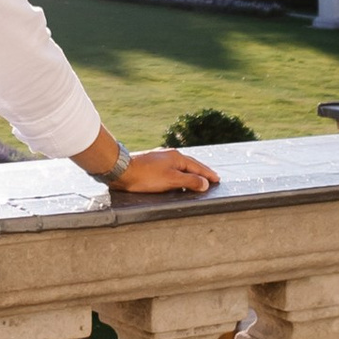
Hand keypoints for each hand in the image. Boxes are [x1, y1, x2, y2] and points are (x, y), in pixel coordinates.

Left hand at [106, 147, 221, 196]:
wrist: (121, 170)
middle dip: (201, 171)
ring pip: (180, 165)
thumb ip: (190, 181)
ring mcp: (160, 158)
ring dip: (190, 172)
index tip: (217, 179)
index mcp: (177, 157)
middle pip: (190, 164)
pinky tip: (176, 177)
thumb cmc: (146, 176)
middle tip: (211, 178)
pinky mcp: (151, 163)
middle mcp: (169, 155)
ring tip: (197, 178)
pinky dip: (179, 172)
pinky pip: (171, 167)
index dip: (208, 174)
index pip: (198, 167)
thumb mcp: (171, 180)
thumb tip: (205, 183)